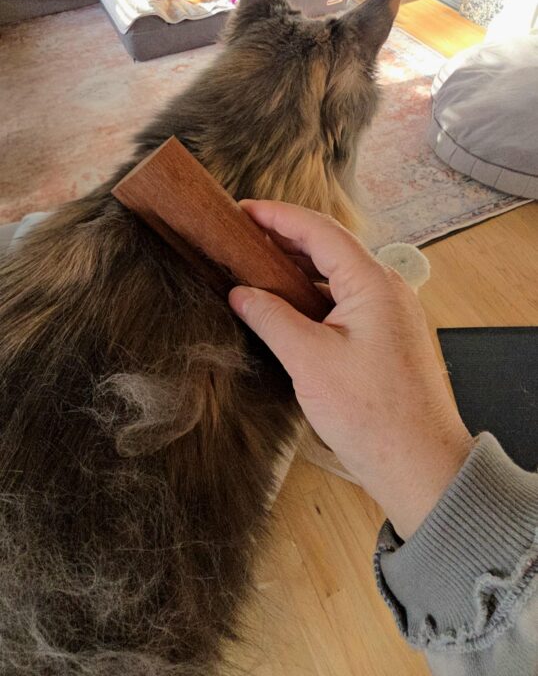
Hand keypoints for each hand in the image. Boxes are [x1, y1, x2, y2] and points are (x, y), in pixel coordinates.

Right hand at [229, 201, 472, 538]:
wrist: (419, 464)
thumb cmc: (371, 414)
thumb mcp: (310, 361)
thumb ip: (272, 318)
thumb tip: (240, 293)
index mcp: (373, 283)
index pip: (320, 232)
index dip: (278, 217)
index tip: (242, 211)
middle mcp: (387, 289)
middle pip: (331, 248)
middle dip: (286, 238)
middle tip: (243, 236)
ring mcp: (391, 312)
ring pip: (339, 275)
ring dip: (300, 267)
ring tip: (258, 264)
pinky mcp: (387, 335)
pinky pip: (347, 300)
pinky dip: (315, 294)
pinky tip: (289, 303)